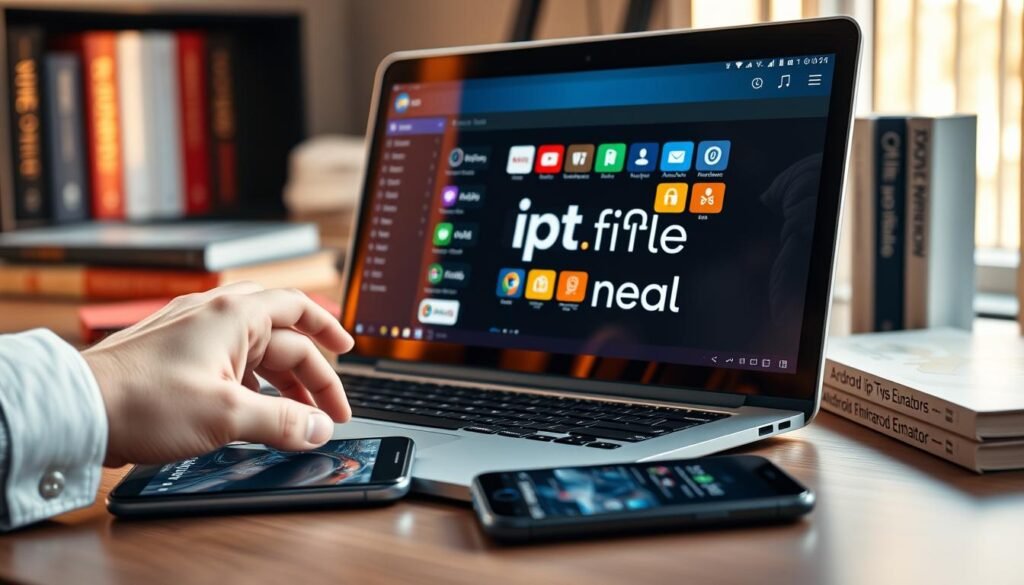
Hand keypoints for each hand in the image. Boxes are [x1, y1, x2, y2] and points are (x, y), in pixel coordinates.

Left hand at [82, 283, 354, 466]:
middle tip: (327, 409)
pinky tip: (250, 410)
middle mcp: (214, 314)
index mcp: (234, 315)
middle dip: (310, 373)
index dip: (329, 331)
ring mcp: (190, 332)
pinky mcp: (173, 354)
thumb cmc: (145, 401)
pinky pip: (227, 362)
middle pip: (281, 335)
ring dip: (281, 382)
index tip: (348, 353)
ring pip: (254, 350)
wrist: (77, 409)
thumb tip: (319, 429)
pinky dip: (249, 383)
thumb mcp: (228, 415)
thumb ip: (283, 421)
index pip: (299, 309)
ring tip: (294, 417)